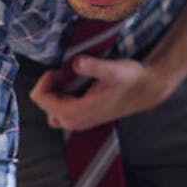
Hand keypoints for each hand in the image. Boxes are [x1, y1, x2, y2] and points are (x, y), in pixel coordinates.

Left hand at [29, 55, 176, 131]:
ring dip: (56, 92)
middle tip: (68, 72)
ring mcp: (78, 123)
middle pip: (43, 103)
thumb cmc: (129, 79)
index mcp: (74, 113)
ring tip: (71, 79)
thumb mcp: (112, 69)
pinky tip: (78, 85)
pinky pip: (61, 111)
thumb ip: (93, 67)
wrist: (146, 90)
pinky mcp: (83, 119)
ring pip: (50, 108)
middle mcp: (73, 122)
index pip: (39, 97)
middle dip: (51, 85)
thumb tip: (77, 63)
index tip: (63, 69)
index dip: (47, 79)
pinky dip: (63, 97)